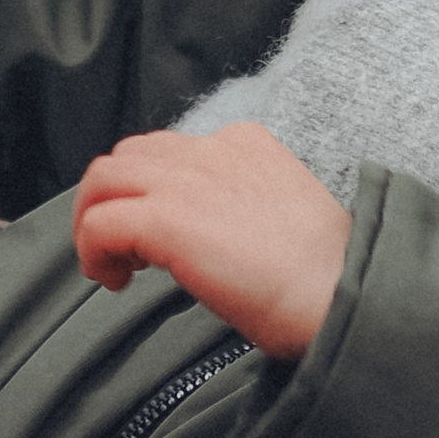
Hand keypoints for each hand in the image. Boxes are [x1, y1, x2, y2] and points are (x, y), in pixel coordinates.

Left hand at [71, 124, 351, 361]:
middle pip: (127, 156)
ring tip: (114, 267)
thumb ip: (239, 208)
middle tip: (125, 252)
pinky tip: (116, 282)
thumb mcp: (283, 217)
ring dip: (94, 222)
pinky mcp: (168, 219)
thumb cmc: (328, 275)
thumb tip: (206, 238)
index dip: (149, 191)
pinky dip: (94, 253)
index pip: (169, 149)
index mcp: (244, 145)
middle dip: (112, 201)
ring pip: (102, 180)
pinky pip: (99, 223)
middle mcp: (212, 150)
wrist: (344, 292)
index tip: (155, 237)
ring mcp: (187, 181)